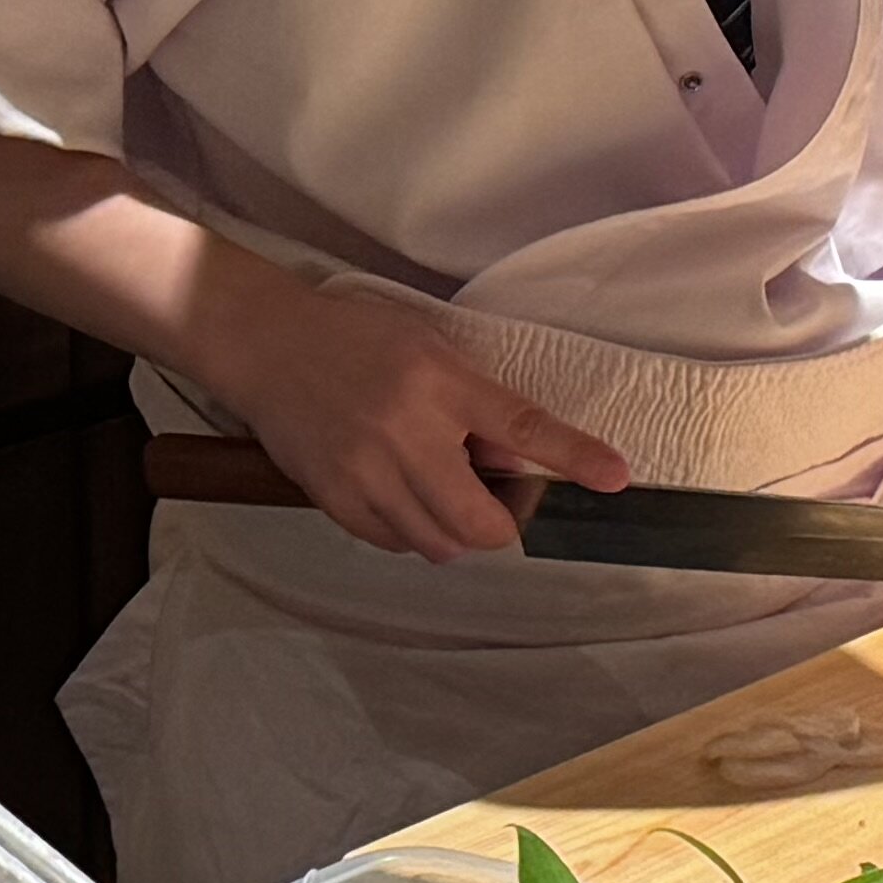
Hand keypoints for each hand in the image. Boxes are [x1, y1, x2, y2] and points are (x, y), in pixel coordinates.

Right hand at [183, 262, 634, 562]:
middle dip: (499, 523)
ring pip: (437, 543)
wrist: (268, 347)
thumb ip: (475, 401)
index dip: (572, 456)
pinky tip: (403, 499)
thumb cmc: (356, 339)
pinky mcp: (334, 497)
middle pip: (478, 522)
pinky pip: (393, 543)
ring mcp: (366, 471)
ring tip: (441, 493)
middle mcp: (407, 432)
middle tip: (494, 498)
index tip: (614, 476)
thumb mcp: (429, 349)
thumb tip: (516, 459)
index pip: (521, 427)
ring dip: (455, 532)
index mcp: (440, 384)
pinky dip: (411, 533)